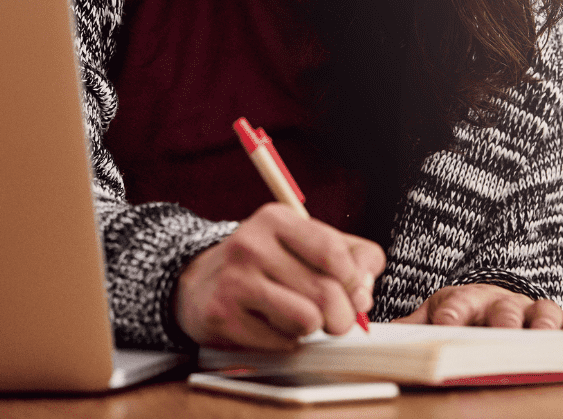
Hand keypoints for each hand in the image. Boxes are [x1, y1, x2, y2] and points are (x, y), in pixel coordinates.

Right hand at [174, 203, 384, 349]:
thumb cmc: (264, 266)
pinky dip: (286, 342)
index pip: (334, 253)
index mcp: (276, 219)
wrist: (198, 284)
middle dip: (341, 315)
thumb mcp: (304, 245)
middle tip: (334, 319)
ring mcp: (234, 281)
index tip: (350, 290)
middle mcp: (251, 244)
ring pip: (307, 320)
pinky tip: (270, 326)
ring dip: (311, 328)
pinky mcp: (223, 316)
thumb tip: (364, 293)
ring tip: (296, 316)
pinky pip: (282, 343)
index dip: (353, 280)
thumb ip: (351, 257)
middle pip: (326, 292)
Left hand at [396, 283, 562, 333]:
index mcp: (467, 300)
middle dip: (504, 321)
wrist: (497, 304)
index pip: (458, 303)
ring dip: (544, 328)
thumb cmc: (466, 317)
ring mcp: (538, 312)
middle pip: (505, 310)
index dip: (453, 312)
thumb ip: (412, 329)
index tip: (447, 321)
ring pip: (545, 314)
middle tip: (503, 333)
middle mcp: (504, 303)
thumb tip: (379, 337)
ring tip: (543, 341)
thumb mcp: (435, 318)